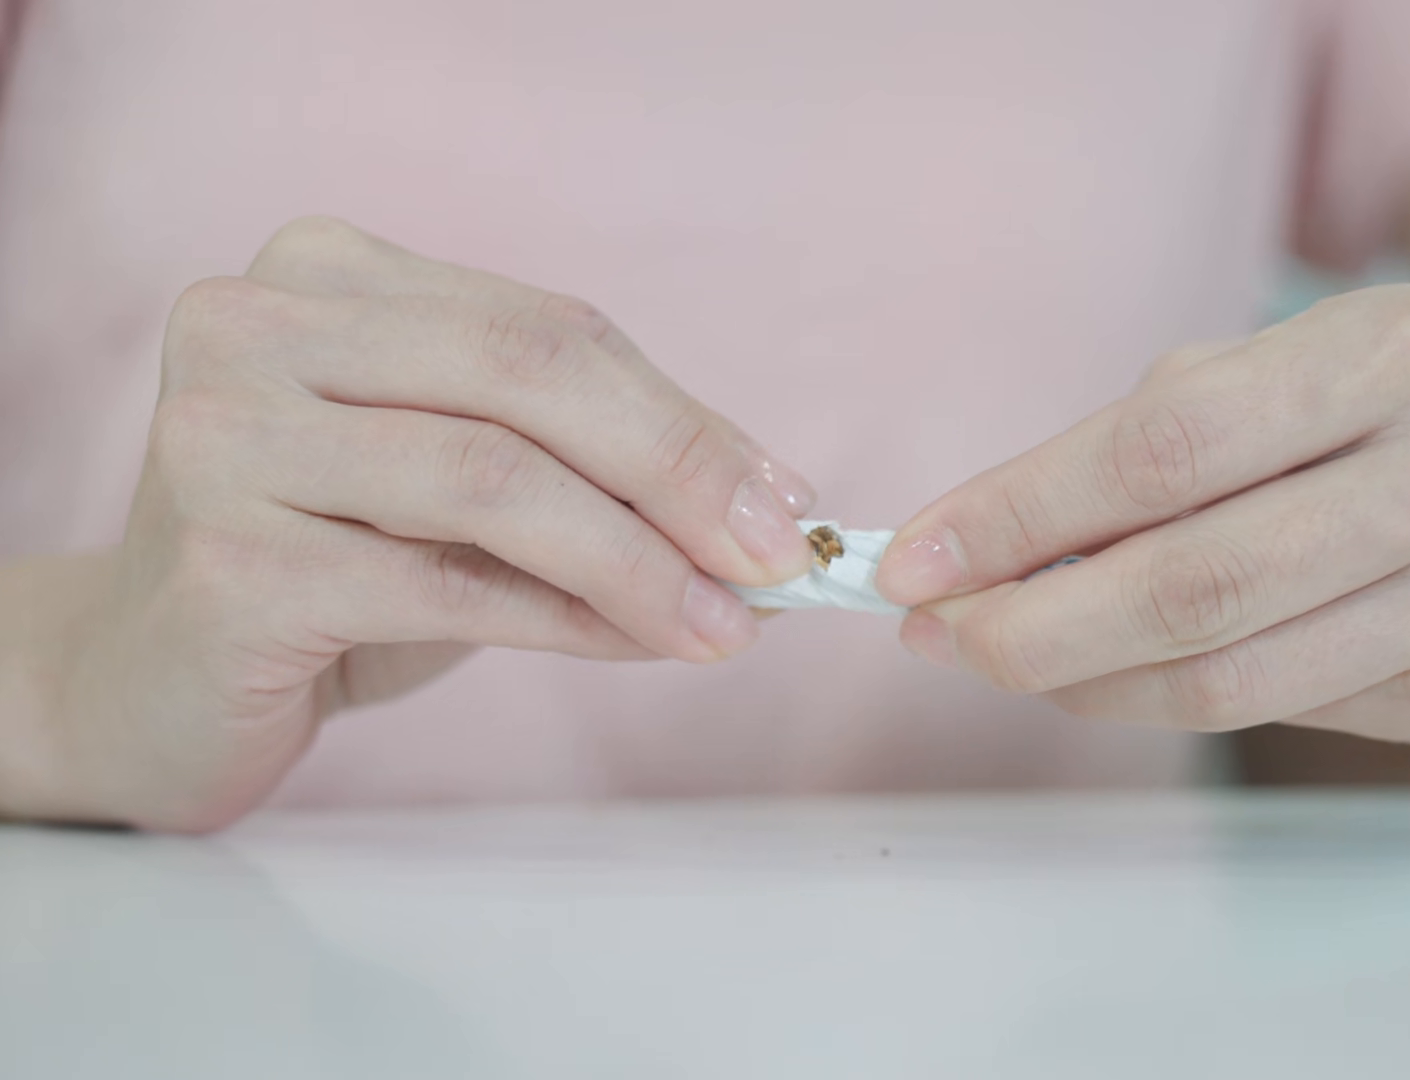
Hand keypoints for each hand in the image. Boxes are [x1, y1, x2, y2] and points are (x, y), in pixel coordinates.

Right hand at [47, 217, 816, 829]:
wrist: (151, 675)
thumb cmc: (332, 562)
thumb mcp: (464, 483)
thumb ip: (588, 462)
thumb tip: (764, 502)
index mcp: (327, 273)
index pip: (548, 327)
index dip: (685, 416)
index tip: (784, 500)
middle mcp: (257, 325)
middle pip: (526, 375)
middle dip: (677, 472)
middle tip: (776, 561)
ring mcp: (225, 436)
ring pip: (491, 481)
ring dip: (638, 562)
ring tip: (725, 625)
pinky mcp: (225, 562)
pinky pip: (445, 587)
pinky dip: (566, 621)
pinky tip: (636, 645)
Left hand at [877, 285, 1409, 751]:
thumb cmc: (1395, 409)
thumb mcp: (1289, 363)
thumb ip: (1150, 439)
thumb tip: (983, 550)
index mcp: (1403, 349)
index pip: (1171, 449)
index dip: (1023, 514)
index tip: (915, 555)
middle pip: (1198, 587)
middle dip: (1031, 627)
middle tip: (936, 633)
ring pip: (1231, 679)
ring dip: (1083, 680)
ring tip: (1002, 654)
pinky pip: (1278, 713)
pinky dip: (1166, 698)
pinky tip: (1114, 668)